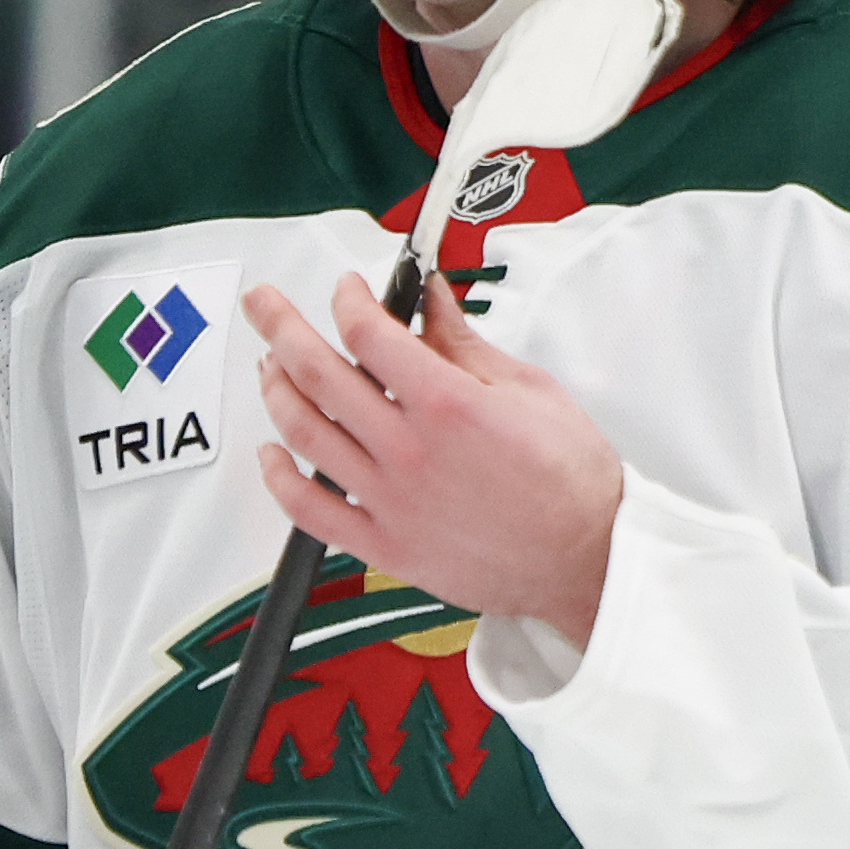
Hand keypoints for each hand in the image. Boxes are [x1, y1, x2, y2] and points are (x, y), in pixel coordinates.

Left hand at [244, 272, 624, 647]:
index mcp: (448, 404)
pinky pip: (308, 510)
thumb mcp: (529, 390)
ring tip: (270, 365)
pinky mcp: (384, 546)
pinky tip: (272, 453)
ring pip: (304, 434)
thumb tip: (431, 299)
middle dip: (280, 325)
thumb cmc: (570, 482)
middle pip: (318, 373)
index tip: (347, 288)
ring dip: (276, 390)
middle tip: (262, 304)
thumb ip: (465, 341)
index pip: (368, 333)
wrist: (587, 560)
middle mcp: (410, 450)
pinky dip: (278, 477)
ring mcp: (390, 501)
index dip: (347, 299)